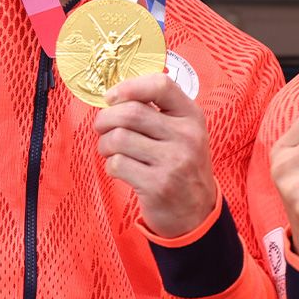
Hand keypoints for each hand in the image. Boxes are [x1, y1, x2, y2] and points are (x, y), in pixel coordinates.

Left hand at [94, 72, 216, 237]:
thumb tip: (115, 96)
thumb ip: (158, 111)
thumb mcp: (183, 133)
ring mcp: (174, 161)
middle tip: (102, 128)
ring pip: (119, 138)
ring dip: (105, 144)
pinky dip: (110, 165)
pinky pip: (118, 164)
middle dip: (106, 119)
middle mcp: (186, 136)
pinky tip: (120, 169)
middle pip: (131, 112)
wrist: (197, 212)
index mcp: (191, 116)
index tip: (112, 97)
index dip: (129, 86)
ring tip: (111, 151)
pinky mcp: (158, 185)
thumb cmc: (182, 166)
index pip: (161, 85)